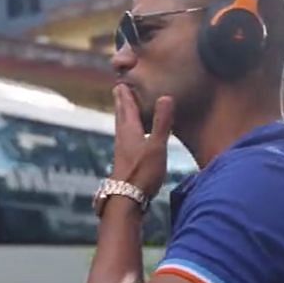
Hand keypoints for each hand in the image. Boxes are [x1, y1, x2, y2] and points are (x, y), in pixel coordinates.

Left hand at [111, 84, 174, 201]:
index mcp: (130, 132)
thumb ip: (162, 123)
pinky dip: (126, 132)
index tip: (121, 83)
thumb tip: (166, 97)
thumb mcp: (157, 146)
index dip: (125, 95)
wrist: (126, 200)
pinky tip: (129, 140)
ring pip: (121, 128)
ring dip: (122, 116)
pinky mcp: (124, 162)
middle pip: (121, 116)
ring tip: (123, 110)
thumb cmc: (142, 173)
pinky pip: (124, 140)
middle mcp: (123, 139)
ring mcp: (122, 152)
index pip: (127, 108)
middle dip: (121, 103)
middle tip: (118, 90)